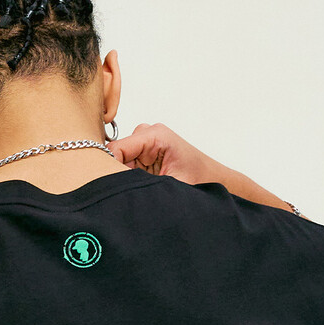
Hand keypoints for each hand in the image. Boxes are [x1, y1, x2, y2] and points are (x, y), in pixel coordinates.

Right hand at [109, 122, 223, 184]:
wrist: (214, 181)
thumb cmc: (199, 180)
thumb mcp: (169, 185)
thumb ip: (141, 183)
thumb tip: (115, 189)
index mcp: (155, 135)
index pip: (116, 149)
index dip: (109, 169)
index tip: (113, 188)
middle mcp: (147, 134)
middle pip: (115, 153)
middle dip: (117, 173)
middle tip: (131, 190)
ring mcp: (145, 142)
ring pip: (118, 160)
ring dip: (124, 176)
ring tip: (143, 187)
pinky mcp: (144, 152)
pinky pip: (125, 164)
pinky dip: (129, 176)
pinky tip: (144, 184)